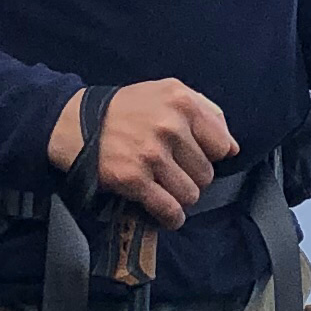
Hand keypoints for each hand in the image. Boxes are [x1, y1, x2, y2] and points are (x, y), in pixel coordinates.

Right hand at [48, 77, 235, 223]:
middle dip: (192, 177)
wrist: (78, 124)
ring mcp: (152, 154)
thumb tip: (232, 148)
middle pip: (206, 173)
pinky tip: (166, 213)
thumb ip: (206, 112)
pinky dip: (171, 217)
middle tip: (173, 172)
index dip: (210, 155)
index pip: (222, 145)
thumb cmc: (128, 109)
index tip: (194, 156)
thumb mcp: (167, 92)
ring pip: (191, 194)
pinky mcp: (135, 180)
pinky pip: (169, 210)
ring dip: (180, 197)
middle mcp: (170, 126)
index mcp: (182, 102)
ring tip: (166, 188)